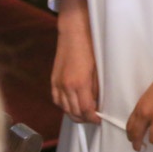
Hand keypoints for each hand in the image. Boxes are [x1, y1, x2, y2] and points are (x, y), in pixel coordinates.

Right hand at [50, 0, 99, 123]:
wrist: (74, 32)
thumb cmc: (90, 46)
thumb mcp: (98, 68)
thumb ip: (96, 88)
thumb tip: (98, 102)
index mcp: (79, 83)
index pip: (85, 109)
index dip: (92, 118)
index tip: (99, 119)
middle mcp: (66, 86)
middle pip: (73, 112)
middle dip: (84, 118)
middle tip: (93, 118)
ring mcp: (58, 83)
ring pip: (64, 108)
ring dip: (74, 114)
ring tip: (84, 114)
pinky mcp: (53, 79)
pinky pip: (56, 99)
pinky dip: (64, 106)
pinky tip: (71, 105)